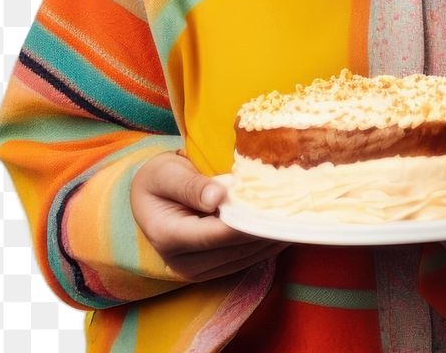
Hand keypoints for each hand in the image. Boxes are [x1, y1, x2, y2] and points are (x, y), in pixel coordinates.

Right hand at [130, 151, 288, 281]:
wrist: (149, 198)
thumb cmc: (158, 179)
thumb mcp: (166, 173)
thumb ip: (190, 185)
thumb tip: (218, 197)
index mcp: (169, 237)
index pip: (218, 234)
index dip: (248, 222)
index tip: (275, 206)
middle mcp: (182, 263)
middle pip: (236, 249)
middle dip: (265, 230)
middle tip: (296, 210)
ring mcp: (197, 271)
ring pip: (245, 258)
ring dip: (270, 240)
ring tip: (296, 218)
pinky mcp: (211, 270)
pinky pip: (244, 260)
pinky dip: (265, 245)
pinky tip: (282, 228)